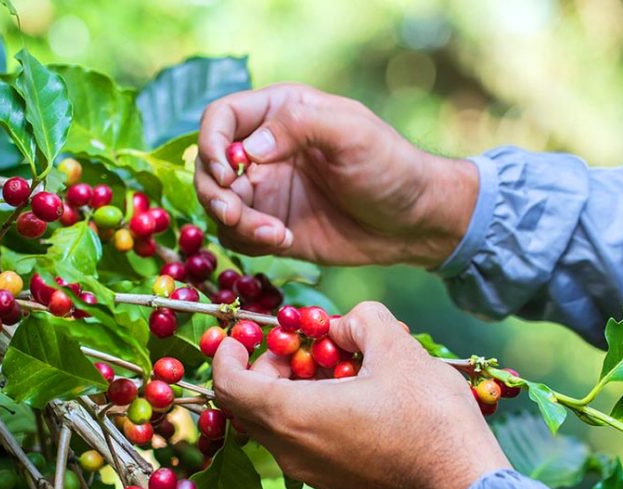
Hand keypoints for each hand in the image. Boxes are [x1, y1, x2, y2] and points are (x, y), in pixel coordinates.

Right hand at [195, 84, 479, 266]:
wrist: (413, 221)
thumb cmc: (390, 166)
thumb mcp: (352, 134)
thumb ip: (299, 127)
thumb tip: (247, 149)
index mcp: (280, 113)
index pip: (220, 117)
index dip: (211, 142)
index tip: (229, 171)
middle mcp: (264, 150)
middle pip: (208, 166)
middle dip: (215, 192)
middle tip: (234, 212)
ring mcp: (266, 191)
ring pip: (218, 204)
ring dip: (234, 222)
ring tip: (274, 234)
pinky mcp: (271, 226)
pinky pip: (237, 235)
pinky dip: (249, 241)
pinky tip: (284, 241)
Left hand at [212, 302, 510, 488]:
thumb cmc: (430, 420)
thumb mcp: (398, 348)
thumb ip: (361, 320)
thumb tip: (341, 324)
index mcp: (292, 415)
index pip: (227, 385)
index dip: (226, 354)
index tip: (243, 335)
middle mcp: (291, 451)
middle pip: (249, 405)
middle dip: (266, 367)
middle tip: (301, 348)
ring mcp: (311, 474)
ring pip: (277, 425)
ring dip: (292, 390)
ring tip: (338, 368)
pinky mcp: (335, 486)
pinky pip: (303, 444)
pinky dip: (311, 415)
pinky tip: (356, 398)